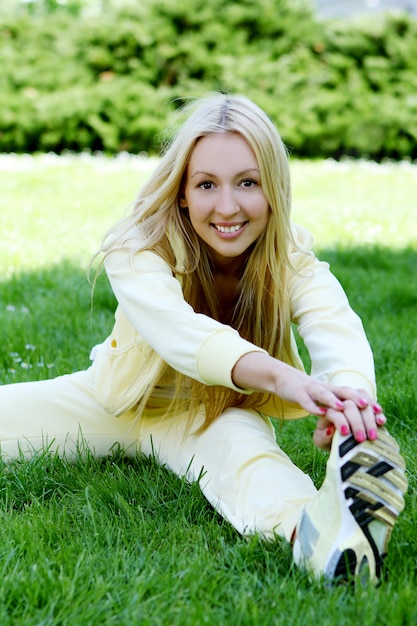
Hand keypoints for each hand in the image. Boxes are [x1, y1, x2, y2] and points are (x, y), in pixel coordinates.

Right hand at [232, 352, 385, 444]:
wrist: (284, 379)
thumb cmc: (309, 394)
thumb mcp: (327, 400)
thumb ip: (341, 410)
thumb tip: (357, 426)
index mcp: (336, 391)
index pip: (356, 394)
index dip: (369, 403)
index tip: (381, 415)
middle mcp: (327, 388)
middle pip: (345, 391)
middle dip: (358, 401)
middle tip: (370, 411)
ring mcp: (312, 389)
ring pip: (325, 393)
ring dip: (334, 400)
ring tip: (344, 408)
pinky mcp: (298, 393)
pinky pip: (305, 401)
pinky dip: (312, 407)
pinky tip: (319, 412)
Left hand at [313, 394, 386, 450]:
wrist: (335, 433)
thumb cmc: (327, 438)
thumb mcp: (321, 440)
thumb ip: (322, 437)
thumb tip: (330, 430)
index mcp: (326, 411)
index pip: (333, 412)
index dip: (340, 421)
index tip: (345, 433)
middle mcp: (339, 402)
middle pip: (349, 405)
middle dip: (356, 421)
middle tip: (361, 438)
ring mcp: (352, 400)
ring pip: (362, 401)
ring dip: (369, 417)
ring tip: (372, 434)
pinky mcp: (363, 401)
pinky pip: (370, 400)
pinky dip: (376, 411)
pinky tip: (381, 421)